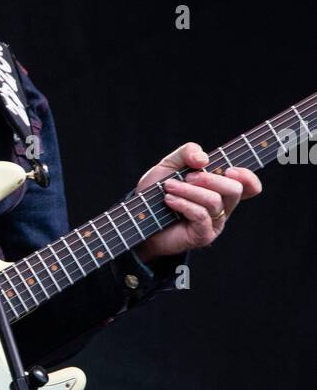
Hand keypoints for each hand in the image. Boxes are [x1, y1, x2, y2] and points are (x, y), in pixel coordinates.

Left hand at [133, 143, 261, 262]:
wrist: (140, 219)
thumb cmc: (157, 192)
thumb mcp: (170, 165)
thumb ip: (187, 153)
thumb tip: (204, 159)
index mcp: (221, 189)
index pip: (250, 186)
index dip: (248, 177)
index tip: (229, 169)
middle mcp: (223, 207)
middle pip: (234, 189)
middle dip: (209, 179)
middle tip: (186, 177)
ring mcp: (215, 223)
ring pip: (214, 201)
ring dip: (189, 190)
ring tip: (168, 187)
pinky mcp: (203, 236)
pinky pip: (201, 215)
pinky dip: (183, 203)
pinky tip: (169, 200)